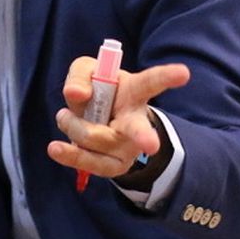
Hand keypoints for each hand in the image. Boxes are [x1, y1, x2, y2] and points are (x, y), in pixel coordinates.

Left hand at [48, 58, 189, 180]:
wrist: (98, 122)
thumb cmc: (97, 90)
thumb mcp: (87, 71)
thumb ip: (80, 75)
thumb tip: (76, 95)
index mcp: (135, 92)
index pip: (152, 82)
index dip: (167, 76)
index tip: (184, 73)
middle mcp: (136, 122)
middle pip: (138, 130)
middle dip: (144, 137)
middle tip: (151, 146)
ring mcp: (126, 148)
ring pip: (96, 139)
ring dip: (73, 126)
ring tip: (64, 116)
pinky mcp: (112, 166)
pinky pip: (89, 163)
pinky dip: (70, 154)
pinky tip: (55, 148)